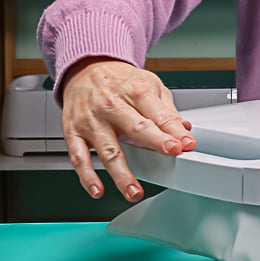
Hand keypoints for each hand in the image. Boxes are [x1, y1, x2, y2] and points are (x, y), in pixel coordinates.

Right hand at [60, 58, 196, 201]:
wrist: (85, 69)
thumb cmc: (119, 80)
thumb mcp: (150, 85)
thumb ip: (166, 110)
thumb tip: (183, 130)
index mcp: (135, 91)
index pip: (157, 114)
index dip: (173, 131)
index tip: (186, 144)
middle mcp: (112, 106)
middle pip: (135, 128)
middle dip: (154, 142)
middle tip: (170, 155)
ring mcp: (92, 121)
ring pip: (108, 150)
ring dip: (121, 174)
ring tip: (134, 191)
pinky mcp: (74, 133)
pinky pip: (79, 157)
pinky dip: (87, 176)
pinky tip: (98, 190)